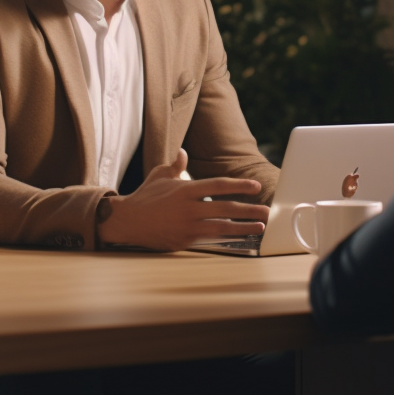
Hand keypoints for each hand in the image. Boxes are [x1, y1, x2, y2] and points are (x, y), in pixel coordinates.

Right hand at [97, 149, 269, 250]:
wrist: (127, 222)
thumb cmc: (144, 197)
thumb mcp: (159, 176)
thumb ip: (175, 165)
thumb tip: (183, 153)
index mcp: (186, 189)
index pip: (218, 185)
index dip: (238, 185)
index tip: (255, 186)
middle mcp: (189, 207)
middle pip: (225, 207)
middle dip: (249, 209)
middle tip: (266, 210)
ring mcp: (187, 226)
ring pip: (221, 226)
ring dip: (243, 227)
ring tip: (260, 226)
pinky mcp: (184, 240)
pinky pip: (210, 239)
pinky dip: (227, 238)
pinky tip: (240, 238)